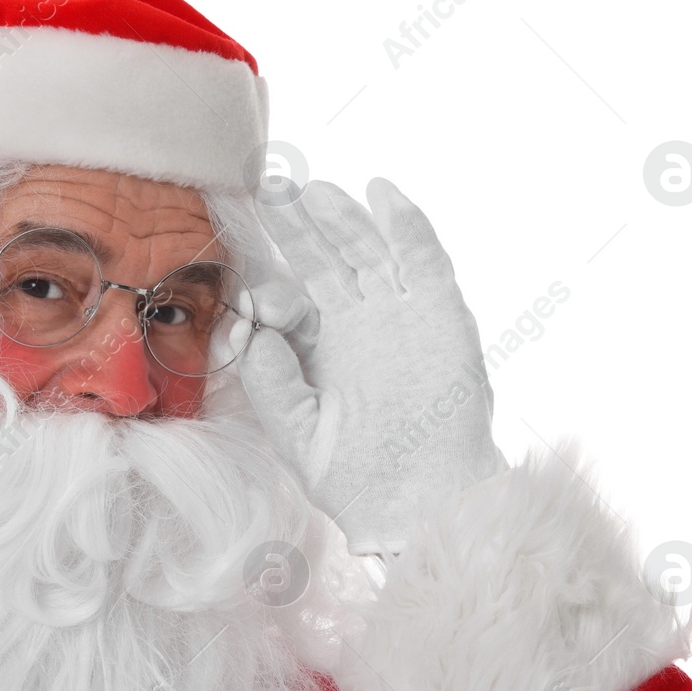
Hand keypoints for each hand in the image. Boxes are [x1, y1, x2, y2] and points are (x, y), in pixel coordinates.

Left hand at [235, 177, 506, 555]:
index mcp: (321, 347)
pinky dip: (407, 227)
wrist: (421, 504)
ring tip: (312, 188)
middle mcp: (359, 323)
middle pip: (323, 258)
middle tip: (267, 186)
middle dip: (296, 224)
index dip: (268, 283)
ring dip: (342, 216)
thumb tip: (249, 330)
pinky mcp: (442, 315)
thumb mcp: (298, 432)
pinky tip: (383, 194)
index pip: (290, 296)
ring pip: (368, 249)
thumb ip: (270, 384)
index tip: (252, 294)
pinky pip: (424, 262)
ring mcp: (401, 314)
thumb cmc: (358, 478)